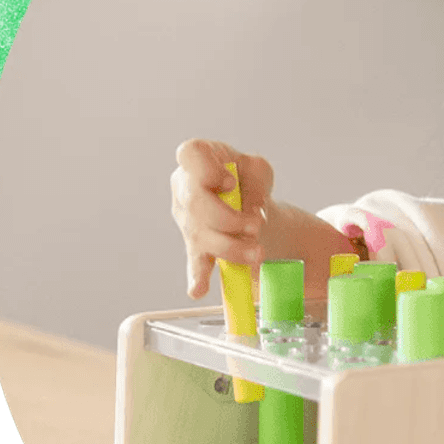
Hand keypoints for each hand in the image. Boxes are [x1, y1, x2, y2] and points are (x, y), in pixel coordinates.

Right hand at [170, 139, 275, 297]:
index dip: (206, 169)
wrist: (246, 201)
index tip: (229, 183)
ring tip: (257, 253)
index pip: (190, 154)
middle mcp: (185, 188)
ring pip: (201, 235)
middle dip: (227, 218)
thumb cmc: (246, 178)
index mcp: (197, 159)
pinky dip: (197, 277)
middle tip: (255, 225)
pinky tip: (198, 289)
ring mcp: (187, 219)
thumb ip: (256, 179)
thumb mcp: (258, 169)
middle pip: (195, 203)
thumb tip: (253, 207)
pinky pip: (194, 263)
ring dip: (231, 247)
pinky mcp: (195, 245)